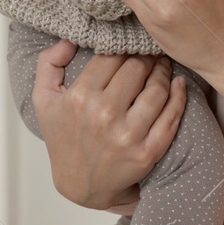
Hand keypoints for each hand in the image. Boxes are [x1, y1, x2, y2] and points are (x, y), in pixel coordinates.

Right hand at [32, 38, 186, 209]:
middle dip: (145, 56)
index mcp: (80, 97)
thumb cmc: (63, 138)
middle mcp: (103, 115)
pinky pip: (171, 117)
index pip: (112, 56)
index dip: (124, 46)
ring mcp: (127, 135)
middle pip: (137, 69)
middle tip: (150, 52)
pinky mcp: (147, 152)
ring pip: (157, 90)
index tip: (130, 44)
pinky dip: (179, 96)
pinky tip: (179, 84)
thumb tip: (69, 39)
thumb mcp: (44, 100)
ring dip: (163, 72)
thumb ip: (48, 63)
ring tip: (163, 66)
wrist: (79, 185)